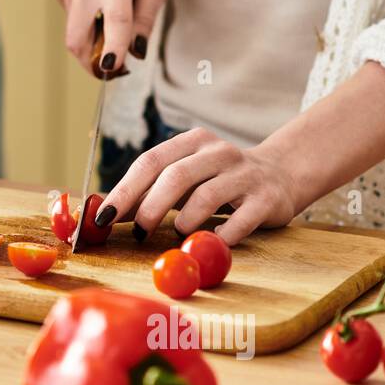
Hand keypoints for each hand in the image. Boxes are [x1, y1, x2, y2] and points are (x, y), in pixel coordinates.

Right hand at [52, 0, 166, 74]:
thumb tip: (134, 51)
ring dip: (92, 38)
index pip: (113, 23)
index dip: (112, 52)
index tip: (115, 70)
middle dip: (90, 62)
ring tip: (113, 23)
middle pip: (76, 38)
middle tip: (112, 69)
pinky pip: (70, 14)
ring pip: (73, 29)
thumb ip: (146, 17)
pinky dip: (85, 19)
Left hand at [95, 128, 300, 245]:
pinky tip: (210, 242)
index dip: (125, 190)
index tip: (104, 216)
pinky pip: (239, 222)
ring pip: (206, 197)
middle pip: (176, 176)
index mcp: (192, 142)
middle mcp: (219, 152)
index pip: (150, 161)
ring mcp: (244, 174)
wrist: (281, 175)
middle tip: (139, 232)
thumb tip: (106, 214)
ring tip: (178, 234)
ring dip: (184, 222)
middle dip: (150, 207)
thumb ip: (150, 192)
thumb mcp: (185, 178)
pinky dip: (219, 237)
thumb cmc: (218, 180)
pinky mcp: (266, 199)